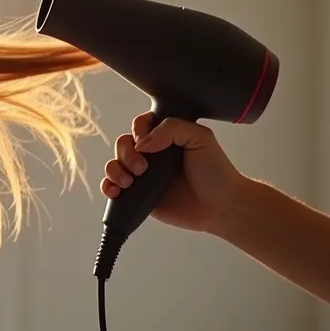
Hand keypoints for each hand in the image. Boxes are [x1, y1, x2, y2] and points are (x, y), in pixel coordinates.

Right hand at [100, 112, 247, 233]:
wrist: (222, 207)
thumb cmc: (216, 172)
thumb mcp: (200, 137)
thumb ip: (172, 128)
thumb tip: (142, 143)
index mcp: (165, 136)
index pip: (140, 124)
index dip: (137, 130)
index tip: (146, 142)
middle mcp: (152, 154)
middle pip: (122, 144)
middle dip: (126, 154)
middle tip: (143, 167)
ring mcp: (143, 176)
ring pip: (113, 164)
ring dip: (115, 170)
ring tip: (131, 181)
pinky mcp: (138, 196)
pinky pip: (113, 188)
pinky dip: (108, 187)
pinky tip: (116, 190)